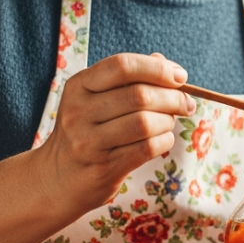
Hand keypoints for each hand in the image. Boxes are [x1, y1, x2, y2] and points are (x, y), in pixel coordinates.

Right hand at [33, 52, 194, 216]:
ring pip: (145, 122)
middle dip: (173, 98)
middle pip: (139, 95)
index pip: (122, 66)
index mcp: (78, 86)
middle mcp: (79, 111)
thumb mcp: (96, 99)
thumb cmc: (87, 132)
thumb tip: (165, 63)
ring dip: (168, 121)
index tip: (180, 76)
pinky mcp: (103, 167)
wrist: (58, 179)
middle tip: (186, 104)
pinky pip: (147, 148)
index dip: (157, 69)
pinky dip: (164, 141)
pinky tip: (162, 140)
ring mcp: (88, 141)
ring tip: (169, 123)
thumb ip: (129, 78)